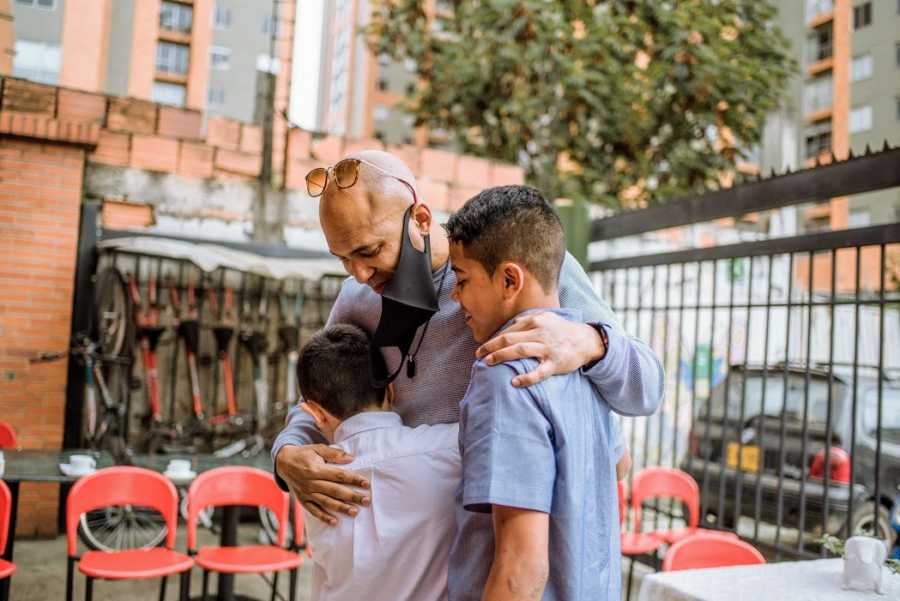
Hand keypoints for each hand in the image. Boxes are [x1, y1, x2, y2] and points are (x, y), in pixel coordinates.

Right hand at [275, 444, 369, 525]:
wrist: (283, 462)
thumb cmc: (304, 454)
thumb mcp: (317, 448)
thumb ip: (334, 453)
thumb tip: (352, 458)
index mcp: (316, 469)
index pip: (338, 475)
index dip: (353, 479)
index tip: (366, 484)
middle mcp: (311, 482)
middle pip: (335, 490)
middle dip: (352, 496)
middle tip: (366, 500)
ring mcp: (307, 493)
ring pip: (326, 502)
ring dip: (341, 508)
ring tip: (354, 512)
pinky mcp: (303, 500)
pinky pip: (313, 510)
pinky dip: (323, 517)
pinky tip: (334, 522)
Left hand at [476, 312, 605, 386]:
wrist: (587, 340)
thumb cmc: (562, 330)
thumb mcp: (546, 318)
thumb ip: (527, 321)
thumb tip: (508, 326)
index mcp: (535, 321)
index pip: (509, 330)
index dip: (493, 339)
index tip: (483, 347)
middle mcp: (540, 333)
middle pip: (509, 339)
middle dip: (491, 347)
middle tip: (478, 355)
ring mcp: (548, 348)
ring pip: (520, 351)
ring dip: (501, 356)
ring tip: (488, 363)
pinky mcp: (555, 363)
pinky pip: (539, 371)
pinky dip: (526, 377)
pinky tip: (515, 382)